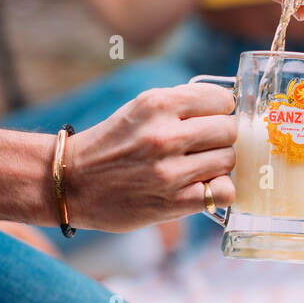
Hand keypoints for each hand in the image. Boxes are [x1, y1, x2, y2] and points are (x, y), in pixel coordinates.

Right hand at [62, 84, 236, 231]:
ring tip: (198, 167)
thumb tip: (230, 106)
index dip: (220, 110)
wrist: (72, 182)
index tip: (211, 119)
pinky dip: (220, 190)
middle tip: (204, 146)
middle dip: (221, 137)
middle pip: (229, 130)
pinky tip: (203, 186)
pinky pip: (224, 192)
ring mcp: (169, 171)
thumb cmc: (113, 144)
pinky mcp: (173, 202)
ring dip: (219, 164)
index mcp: (157, 104)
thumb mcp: (142, 108)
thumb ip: (184, 103)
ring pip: (229, 159)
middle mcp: (164, 135)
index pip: (222, 99)